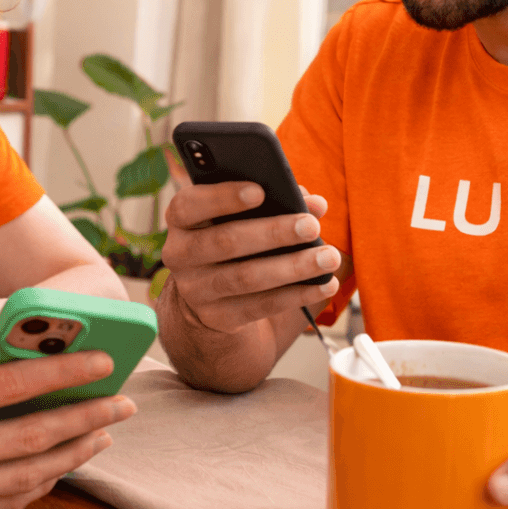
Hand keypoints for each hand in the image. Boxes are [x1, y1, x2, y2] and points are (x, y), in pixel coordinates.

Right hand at [0, 321, 135, 508]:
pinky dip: (41, 484)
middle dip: (86, 419)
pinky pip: (5, 504)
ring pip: (26, 477)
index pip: (9, 387)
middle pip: (30, 438)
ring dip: (73, 455)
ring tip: (102, 433)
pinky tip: (61, 462)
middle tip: (124, 403)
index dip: (62, 374)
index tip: (103, 362)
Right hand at [160, 181, 341, 334]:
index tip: (261, 190)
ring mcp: (195, 289)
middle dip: (273, 232)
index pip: (190, 205)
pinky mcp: (216, 318)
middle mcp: (180, 254)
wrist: (211, 295)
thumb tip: (315, 203)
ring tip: (328, 257)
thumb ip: (277, 201)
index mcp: (182, 219)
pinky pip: (260, 306)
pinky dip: (296, 294)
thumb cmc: (235, 239)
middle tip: (311, 226)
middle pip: (226, 241)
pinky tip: (323, 284)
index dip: (223, 197)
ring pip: (246, 277)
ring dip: (292, 267)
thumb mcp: (243, 215)